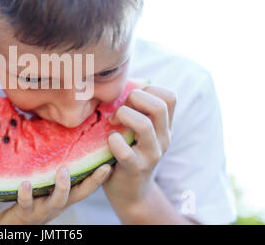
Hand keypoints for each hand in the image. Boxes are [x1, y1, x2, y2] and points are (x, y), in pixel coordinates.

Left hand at [0, 165, 110, 224]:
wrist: (15, 224)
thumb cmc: (33, 199)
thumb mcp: (47, 187)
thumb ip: (55, 170)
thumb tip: (63, 141)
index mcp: (65, 197)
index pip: (86, 188)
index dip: (99, 178)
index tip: (109, 165)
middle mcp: (57, 204)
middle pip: (78, 195)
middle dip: (90, 182)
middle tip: (97, 166)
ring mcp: (43, 209)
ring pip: (57, 201)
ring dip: (62, 187)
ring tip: (63, 170)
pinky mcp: (26, 212)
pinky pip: (26, 204)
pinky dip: (26, 194)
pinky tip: (25, 183)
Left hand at [103, 86, 175, 209]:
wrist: (130, 194)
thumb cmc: (127, 154)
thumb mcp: (138, 132)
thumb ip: (136, 111)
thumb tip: (119, 85)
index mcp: (165, 127)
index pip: (169, 96)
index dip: (148, 91)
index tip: (131, 101)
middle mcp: (163, 139)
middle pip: (159, 105)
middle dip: (134, 99)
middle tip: (119, 111)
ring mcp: (151, 155)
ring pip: (143, 124)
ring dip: (122, 117)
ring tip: (112, 124)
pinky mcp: (135, 169)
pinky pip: (124, 150)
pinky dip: (112, 140)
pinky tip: (109, 141)